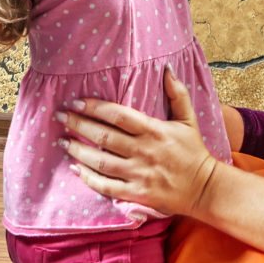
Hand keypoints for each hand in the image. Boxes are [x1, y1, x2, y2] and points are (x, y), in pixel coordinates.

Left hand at [58, 67, 219, 216]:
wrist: (204, 189)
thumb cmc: (194, 152)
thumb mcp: (188, 120)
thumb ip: (177, 94)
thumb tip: (166, 69)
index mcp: (154, 130)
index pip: (118, 115)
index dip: (95, 108)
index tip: (76, 102)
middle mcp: (143, 151)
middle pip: (103, 136)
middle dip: (78, 125)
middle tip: (59, 116)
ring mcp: (138, 174)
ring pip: (100, 161)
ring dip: (77, 150)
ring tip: (62, 141)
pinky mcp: (136, 193)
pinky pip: (106, 186)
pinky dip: (88, 178)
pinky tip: (75, 168)